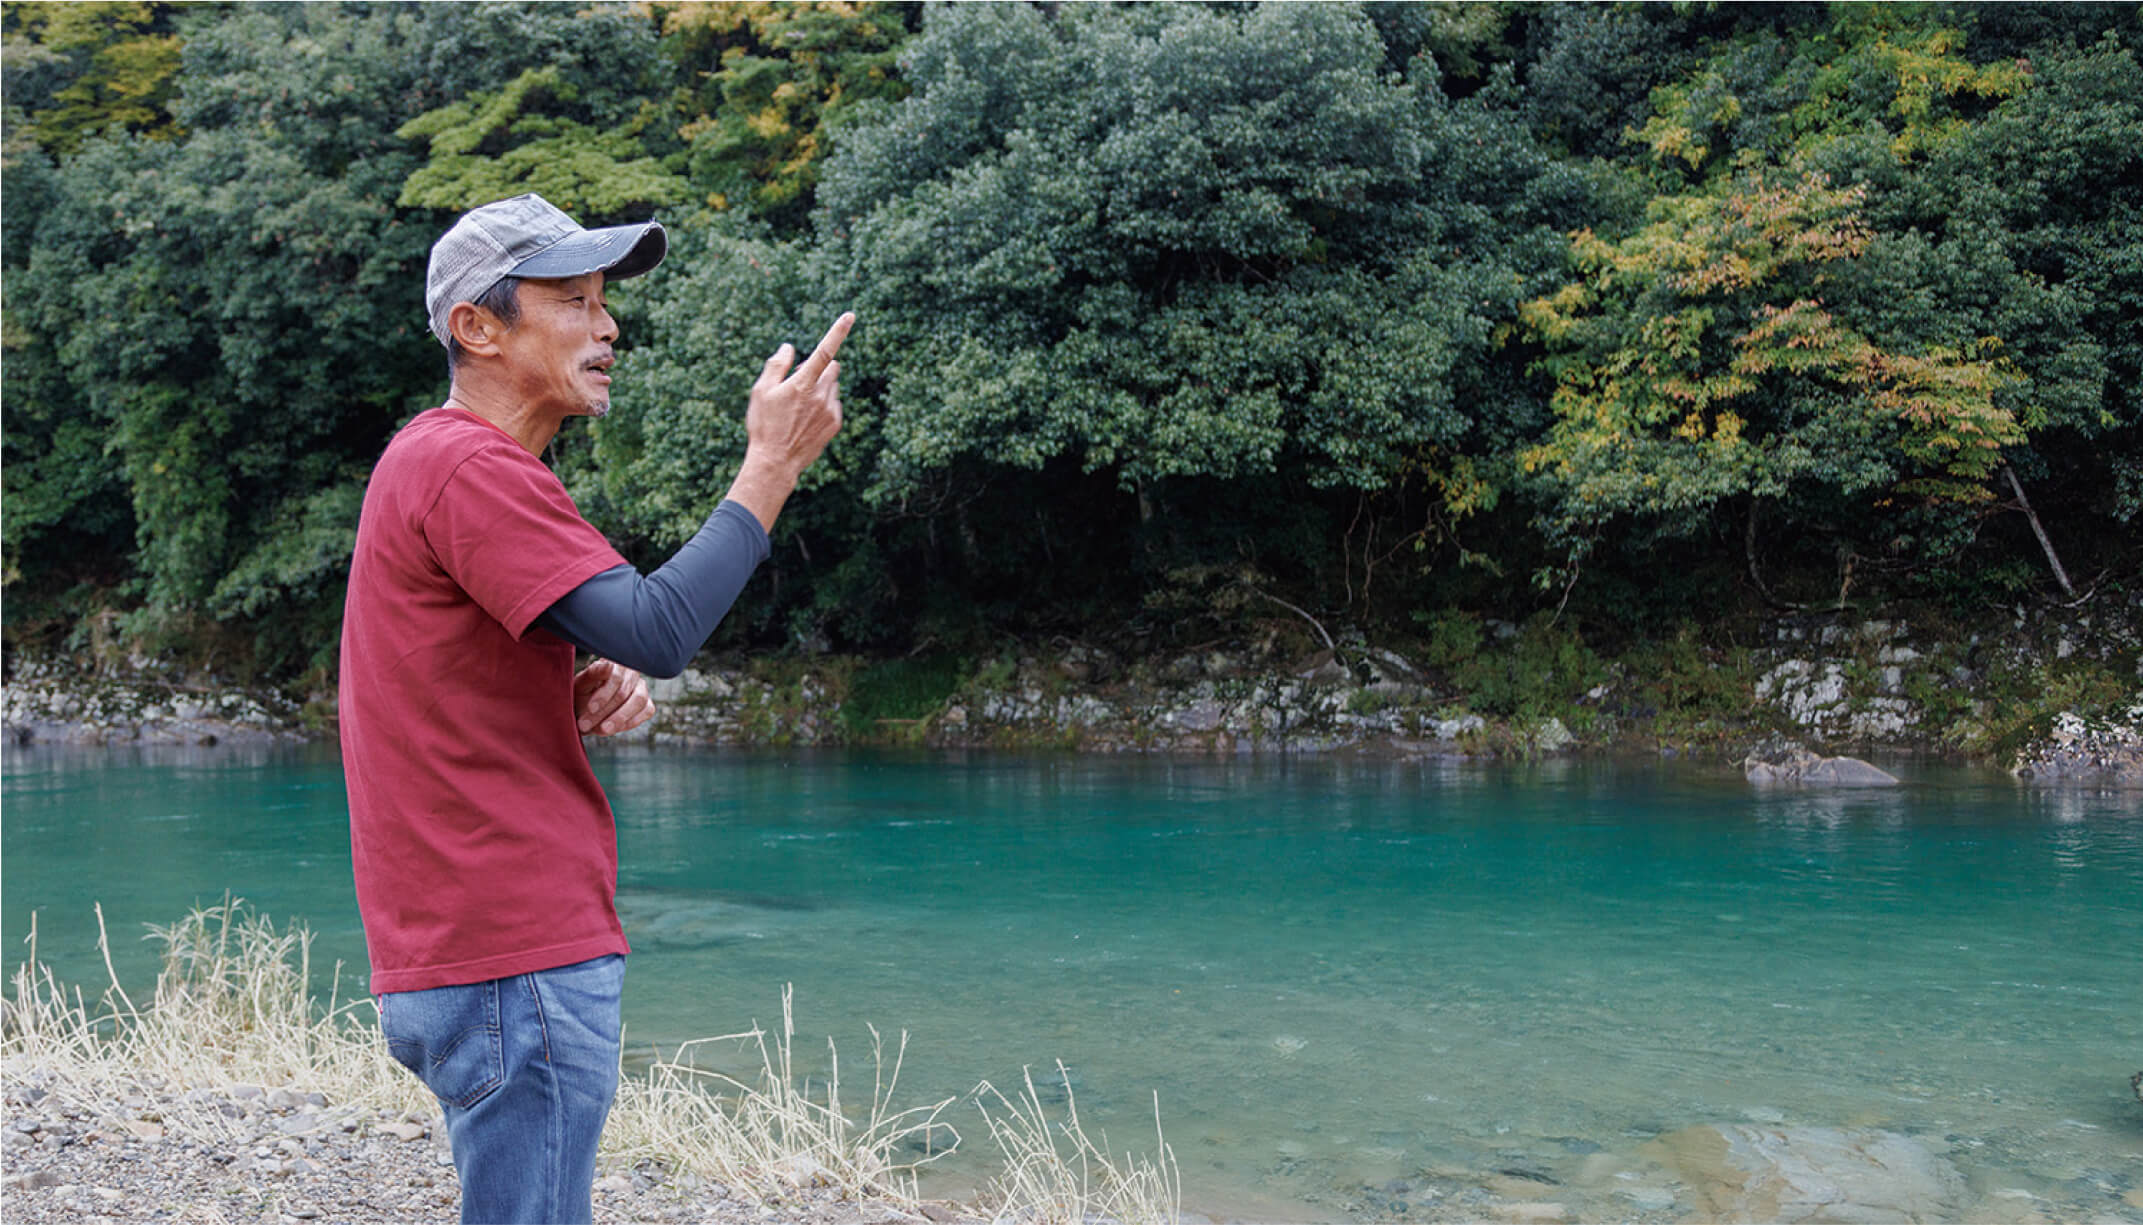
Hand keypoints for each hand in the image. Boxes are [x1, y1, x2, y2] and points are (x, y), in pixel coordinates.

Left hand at [573, 658, 653, 736]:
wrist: (584, 710)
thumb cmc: (582, 694)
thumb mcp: (580, 684)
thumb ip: (592, 674)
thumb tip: (607, 666)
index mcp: (614, 664)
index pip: (615, 675)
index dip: (604, 694)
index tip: (591, 708)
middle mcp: (631, 673)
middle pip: (624, 692)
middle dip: (604, 711)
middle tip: (585, 725)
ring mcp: (641, 688)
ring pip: (638, 701)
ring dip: (619, 718)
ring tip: (601, 730)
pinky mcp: (647, 704)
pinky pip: (646, 711)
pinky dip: (629, 722)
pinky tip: (613, 729)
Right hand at [728, 312, 852, 530]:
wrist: (775, 463)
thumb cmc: (764, 425)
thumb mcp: (760, 392)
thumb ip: (776, 365)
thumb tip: (789, 347)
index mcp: (802, 384)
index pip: (823, 351)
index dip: (837, 331)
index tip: (850, 315)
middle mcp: (821, 395)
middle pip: (832, 366)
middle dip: (819, 368)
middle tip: (798, 382)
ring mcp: (830, 410)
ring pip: (833, 385)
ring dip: (821, 387)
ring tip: (799, 407)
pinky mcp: (835, 424)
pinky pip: (835, 403)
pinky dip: (824, 404)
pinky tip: (807, 419)